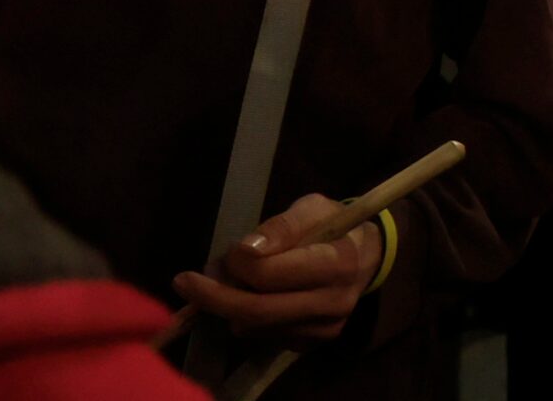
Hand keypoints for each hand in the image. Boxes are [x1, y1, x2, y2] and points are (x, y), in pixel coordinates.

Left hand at [171, 194, 382, 347]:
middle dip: (213, 296)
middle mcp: (333, 303)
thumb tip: (245, 250)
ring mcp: (322, 329)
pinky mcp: (309, 344)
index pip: (271, 274)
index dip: (239, 262)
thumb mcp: (312, 209)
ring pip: (253, 326)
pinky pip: (261, 336)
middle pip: (256, 310)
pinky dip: (245, 317)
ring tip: (229, 278)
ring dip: (229, 303)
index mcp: (339, 263)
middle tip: (185, 281)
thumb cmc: (336, 226)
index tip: (230, 249)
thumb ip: (281, 226)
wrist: (368, 257)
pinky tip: (251, 295)